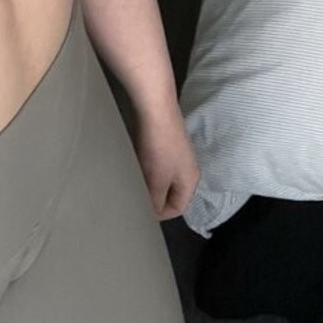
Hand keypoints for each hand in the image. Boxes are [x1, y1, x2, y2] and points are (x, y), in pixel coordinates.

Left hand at [131, 102, 200, 220]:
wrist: (155, 109)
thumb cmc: (159, 147)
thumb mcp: (156, 180)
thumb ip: (154, 200)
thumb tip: (151, 213)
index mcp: (191, 181)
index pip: (178, 208)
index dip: (160, 214)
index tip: (140, 212)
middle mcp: (186, 168)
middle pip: (170, 193)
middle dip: (153, 197)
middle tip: (134, 196)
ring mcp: (176, 153)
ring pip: (161, 177)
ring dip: (147, 181)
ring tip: (132, 179)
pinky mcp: (164, 141)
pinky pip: (155, 163)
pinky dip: (145, 166)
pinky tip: (134, 162)